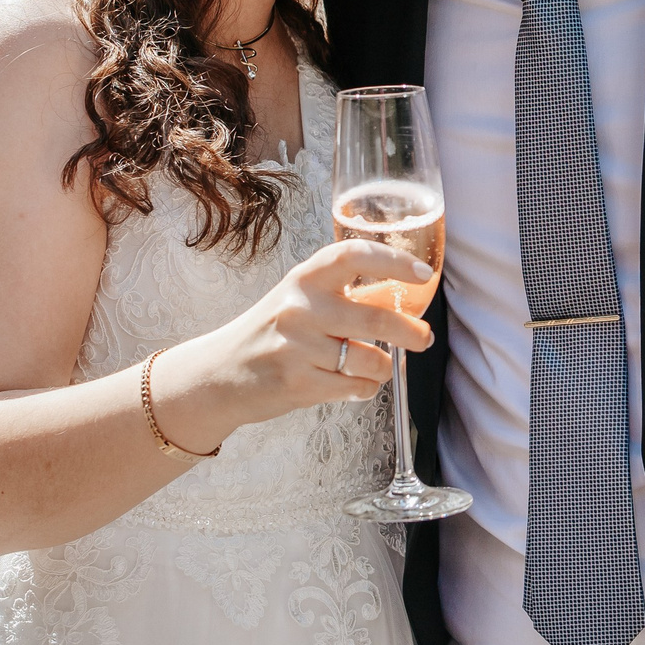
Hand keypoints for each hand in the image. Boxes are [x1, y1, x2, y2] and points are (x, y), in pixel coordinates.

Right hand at [211, 240, 434, 420]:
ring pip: (372, 361)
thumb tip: (404, 296)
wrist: (220, 374)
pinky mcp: (299, 384)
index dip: (394, 261)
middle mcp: (301, 308)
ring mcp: (298, 348)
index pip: (354, 256)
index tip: (423, 274)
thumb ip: (343, 293)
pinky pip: (356, 388)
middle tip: (424, 337)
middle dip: (412, 332)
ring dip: (385, 367)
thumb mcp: (300, 299)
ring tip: (376, 366)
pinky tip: (352, 383)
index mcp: (305, 278)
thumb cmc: (270, 332)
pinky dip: (365, 388)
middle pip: (376, 319)